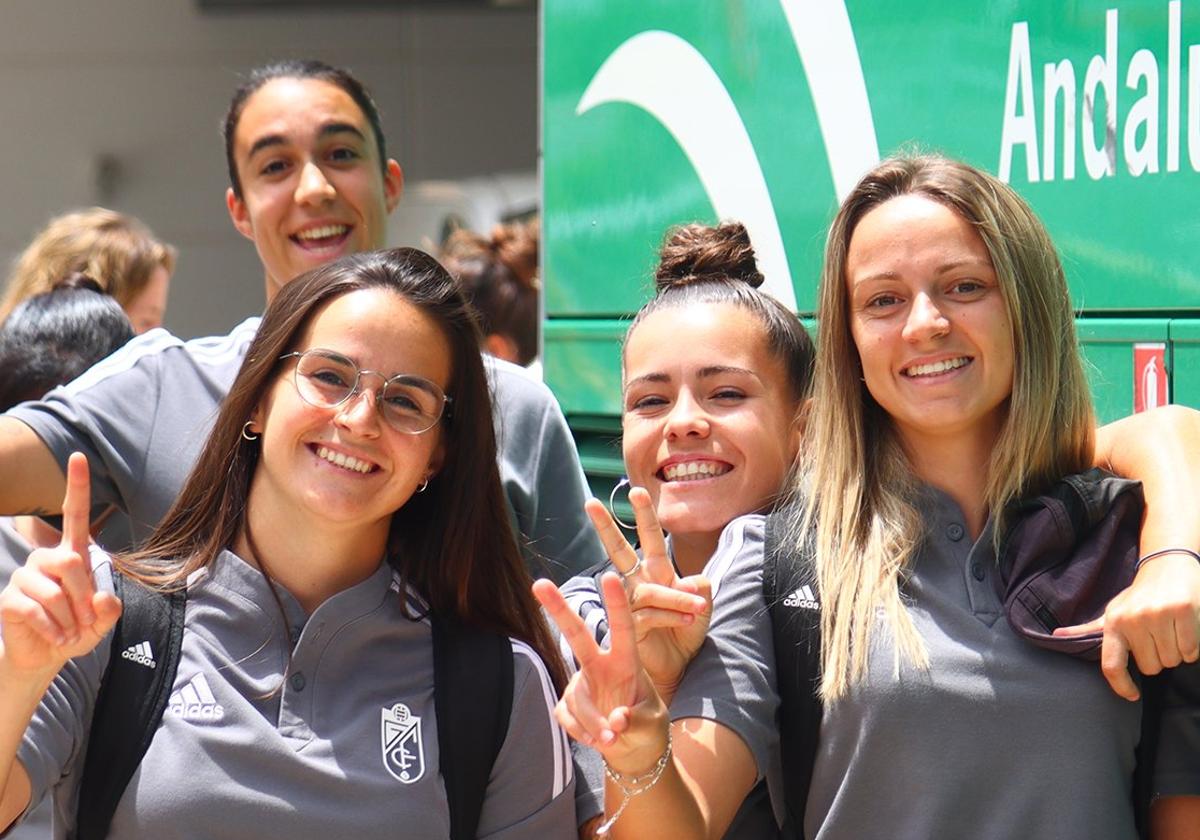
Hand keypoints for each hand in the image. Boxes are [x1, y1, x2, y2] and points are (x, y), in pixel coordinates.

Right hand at [0, 453, 120, 676]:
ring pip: (55, 591)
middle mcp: (46, 558)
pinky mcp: (9, 598)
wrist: (47, 655)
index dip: (76, 486)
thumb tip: (102, 597)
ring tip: (69, 630)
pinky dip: (53, 628)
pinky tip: (55, 636)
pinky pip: (35, 609)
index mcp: (72, 554)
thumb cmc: (77, 629)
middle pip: (71, 562)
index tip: (78, 456)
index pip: (75, 514)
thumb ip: (110, 609)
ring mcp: (25, 576)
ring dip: (69, 618)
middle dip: (84, 597)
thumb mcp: (102, 621)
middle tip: (84, 620)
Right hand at [533, 573, 669, 773]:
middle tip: (538, 583)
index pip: (623, 628)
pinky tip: (597, 740)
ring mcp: (581, 682)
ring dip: (593, 723)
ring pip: (578, 699)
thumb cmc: (647, 725)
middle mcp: (601, 665)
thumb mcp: (652, 723)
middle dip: (558, 609)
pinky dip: (583, 733)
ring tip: (613, 740)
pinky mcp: (568, 703)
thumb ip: (636, 720)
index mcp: (627, 661)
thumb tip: (616, 720)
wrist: (632, 749)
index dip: (617, 603)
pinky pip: (567, 717)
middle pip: (577, 634)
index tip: (610, 576)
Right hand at [585, 488, 710, 700]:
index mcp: (657, 572)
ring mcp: (632, 604)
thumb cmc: (686, 634)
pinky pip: (650, 615)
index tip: (636, 490)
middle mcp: (640, 583)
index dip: (644, 515)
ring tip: (698, 609)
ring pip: (649, 590)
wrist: (678, 668)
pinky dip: (673, 616)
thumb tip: (694, 581)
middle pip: (620, 550)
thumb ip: (701, 589)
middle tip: (590, 503)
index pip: (651, 539)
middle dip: (606, 527)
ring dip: (676, 598)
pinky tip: (689, 622)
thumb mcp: (702, 607)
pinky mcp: (630, 626)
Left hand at [1055, 551, 1199, 700]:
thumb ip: (1088, 628)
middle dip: (1157, 658)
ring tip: (1170, 631)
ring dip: (1176, 652)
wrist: (1168, 565)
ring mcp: (1158, 615)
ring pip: (1172, 660)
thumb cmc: (1139, 595)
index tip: (1132, 695)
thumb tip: (1057, 635)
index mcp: (1112, 622)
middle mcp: (1133, 619)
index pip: (1111, 665)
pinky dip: (1191, 648)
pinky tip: (1184, 629)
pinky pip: (1191, 651)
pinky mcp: (1183, 611)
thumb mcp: (1112, 610)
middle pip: (1151, 667)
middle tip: (1157, 636)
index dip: (1121, 685)